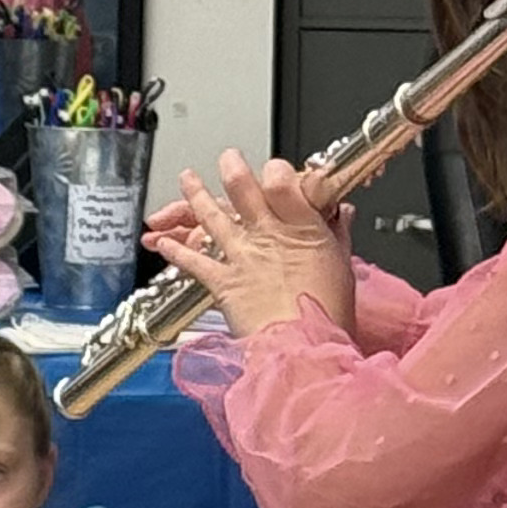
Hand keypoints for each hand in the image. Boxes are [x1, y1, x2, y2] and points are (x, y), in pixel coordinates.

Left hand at [151, 152, 354, 340]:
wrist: (303, 351)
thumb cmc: (327, 315)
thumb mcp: (342, 267)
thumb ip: (338, 234)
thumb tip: (342, 213)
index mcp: (302, 228)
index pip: (283, 181)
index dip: (277, 171)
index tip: (275, 170)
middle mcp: (267, 236)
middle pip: (243, 190)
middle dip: (233, 169)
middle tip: (228, 157)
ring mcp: (242, 257)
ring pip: (213, 217)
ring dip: (197, 195)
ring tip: (188, 178)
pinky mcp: (223, 282)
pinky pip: (193, 261)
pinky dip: (176, 250)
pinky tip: (164, 242)